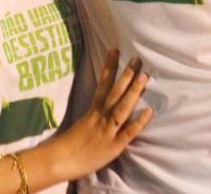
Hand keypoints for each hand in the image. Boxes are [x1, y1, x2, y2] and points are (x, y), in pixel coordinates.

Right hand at [55, 50, 152, 177]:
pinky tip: (150, 112)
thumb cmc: (70, 145)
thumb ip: (94, 115)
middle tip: (137, 59)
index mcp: (93, 110)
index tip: (115, 50)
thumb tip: (103, 106)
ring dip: (133, 92)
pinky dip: (139, 122)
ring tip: (144, 77)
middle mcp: (101, 116)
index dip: (109, 67)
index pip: (103, 84)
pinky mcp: (114, 145)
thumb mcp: (83, 125)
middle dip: (126, 75)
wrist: (60, 160)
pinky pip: (128, 132)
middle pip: (115, 92)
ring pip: (122, 108)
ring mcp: (108, 130)